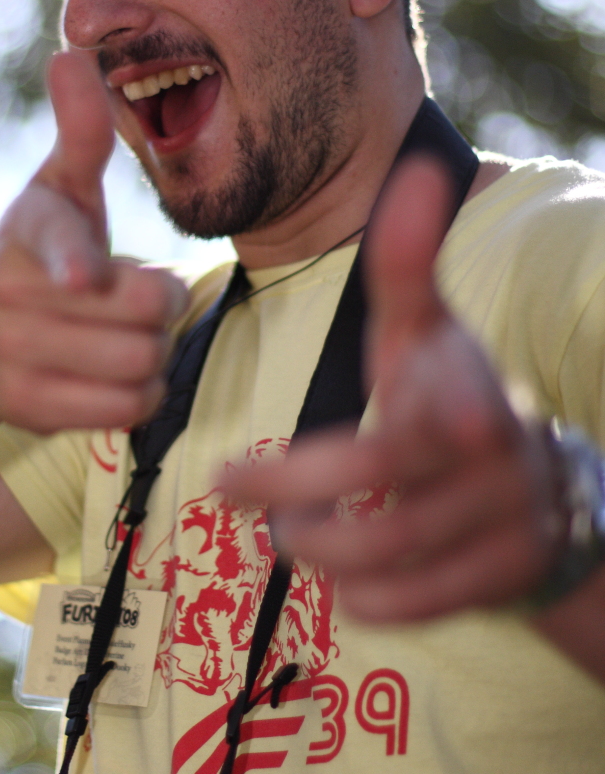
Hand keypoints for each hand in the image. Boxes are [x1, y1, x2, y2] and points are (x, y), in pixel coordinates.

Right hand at [0, 51, 187, 433]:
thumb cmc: (39, 250)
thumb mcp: (58, 190)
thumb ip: (79, 132)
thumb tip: (73, 55)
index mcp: (29, 232)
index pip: (59, 241)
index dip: (76, 260)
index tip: (86, 275)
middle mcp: (12, 297)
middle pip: (141, 310)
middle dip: (163, 303)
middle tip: (145, 296)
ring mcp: (15, 357)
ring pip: (140, 362)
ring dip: (156, 349)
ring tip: (131, 333)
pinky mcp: (30, 409)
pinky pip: (127, 409)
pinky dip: (143, 392)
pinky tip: (123, 371)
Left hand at [225, 158, 565, 622]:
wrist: (550, 486)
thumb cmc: (455, 393)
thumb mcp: (429, 330)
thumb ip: (408, 261)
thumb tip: (417, 170)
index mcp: (461, 381)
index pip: (406, 396)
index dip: (353, 427)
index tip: (251, 463)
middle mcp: (489, 448)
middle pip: (378, 480)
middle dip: (288, 491)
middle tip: (224, 489)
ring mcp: (502, 518)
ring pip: (391, 550)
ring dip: (319, 548)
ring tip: (284, 533)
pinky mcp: (502, 577)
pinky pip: (418, 603)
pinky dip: (369, 599)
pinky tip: (344, 581)